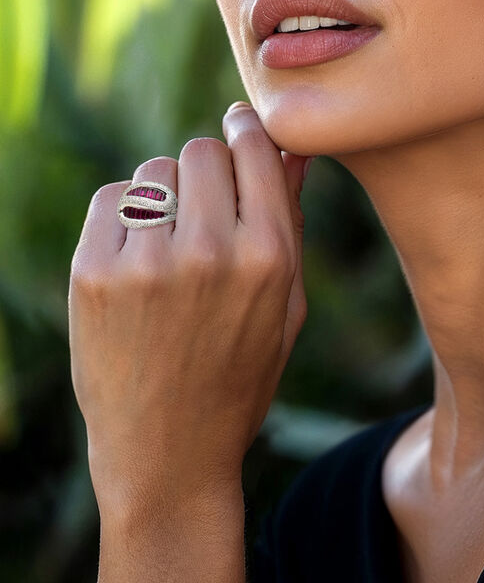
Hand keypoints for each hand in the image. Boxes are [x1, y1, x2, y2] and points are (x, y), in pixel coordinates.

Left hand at [68, 103, 309, 518]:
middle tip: (209, 208)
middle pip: (201, 152)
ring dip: (168, 196)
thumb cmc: (240, 380)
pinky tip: (138, 263)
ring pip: (155, 173)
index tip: (240, 128)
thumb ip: (290, 224)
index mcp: (269, 260)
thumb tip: (290, 153)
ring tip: (172, 249)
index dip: (248, 132)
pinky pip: (112, 200)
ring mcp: (146, 262)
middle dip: (209, 171)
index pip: (255, 152)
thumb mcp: (285, 308)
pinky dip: (127, 219)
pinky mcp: (94, 273)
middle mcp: (210, 252)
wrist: (169, 454)